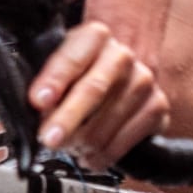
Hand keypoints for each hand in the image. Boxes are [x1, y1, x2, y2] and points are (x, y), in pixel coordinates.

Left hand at [28, 21, 169, 169]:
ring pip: (106, 124)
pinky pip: (123, 143)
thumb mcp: (60, 61)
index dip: (54, 80)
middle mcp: (122, 56)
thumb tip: (36, 106)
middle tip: (49, 139)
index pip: (72, 58)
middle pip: (93, 90)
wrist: (121, 69)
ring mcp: (143, 82)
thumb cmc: (82, 67)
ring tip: (68, 146)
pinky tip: (88, 155)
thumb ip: (47, 79)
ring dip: (81, 143)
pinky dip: (101, 156)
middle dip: (67, 119)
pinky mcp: (157, 108)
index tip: (38, 101)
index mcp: (95, 36)